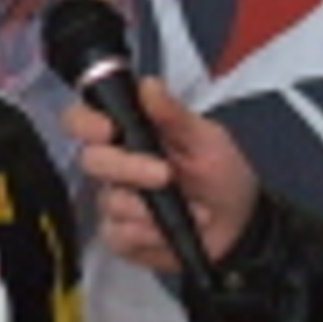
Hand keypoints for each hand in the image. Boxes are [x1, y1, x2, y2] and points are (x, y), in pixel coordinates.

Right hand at [63, 75, 259, 266]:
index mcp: (130, 131)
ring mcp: (114, 199)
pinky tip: (171, 228)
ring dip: (152, 208)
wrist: (239, 223)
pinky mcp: (119, 234)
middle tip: (166, 174)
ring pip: (109, 202)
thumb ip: (174, 114)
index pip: (83, 118)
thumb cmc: (220, 173)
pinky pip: (118, 235)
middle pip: (90, 160)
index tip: (108, 129)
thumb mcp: (207, 138)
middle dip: (128, 168)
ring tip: (189, 207)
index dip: (85, 122)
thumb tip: (149, 86)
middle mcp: (115, 163)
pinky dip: (151, 234)